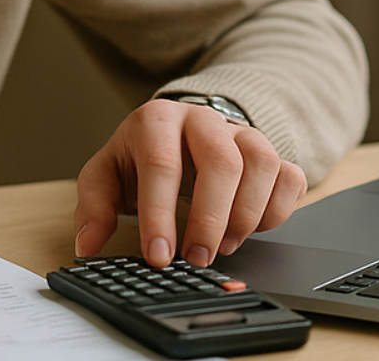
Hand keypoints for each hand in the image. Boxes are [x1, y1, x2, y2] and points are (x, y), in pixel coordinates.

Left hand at [73, 98, 305, 268]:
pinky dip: (277, 209)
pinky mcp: (272, 151)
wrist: (179, 133)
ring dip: (246, 213)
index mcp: (157, 120)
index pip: (162, 165)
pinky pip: (290, 175)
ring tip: (224, 245)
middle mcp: (203, 120)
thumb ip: (94, 205)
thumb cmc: (141, 157)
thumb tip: (88, 244)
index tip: (159, 256)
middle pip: (221, 161)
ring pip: (262, 163)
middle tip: (197, 258)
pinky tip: (253, 229)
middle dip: (210, 218)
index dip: (160, 214)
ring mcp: (242, 132)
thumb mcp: (106, 174)